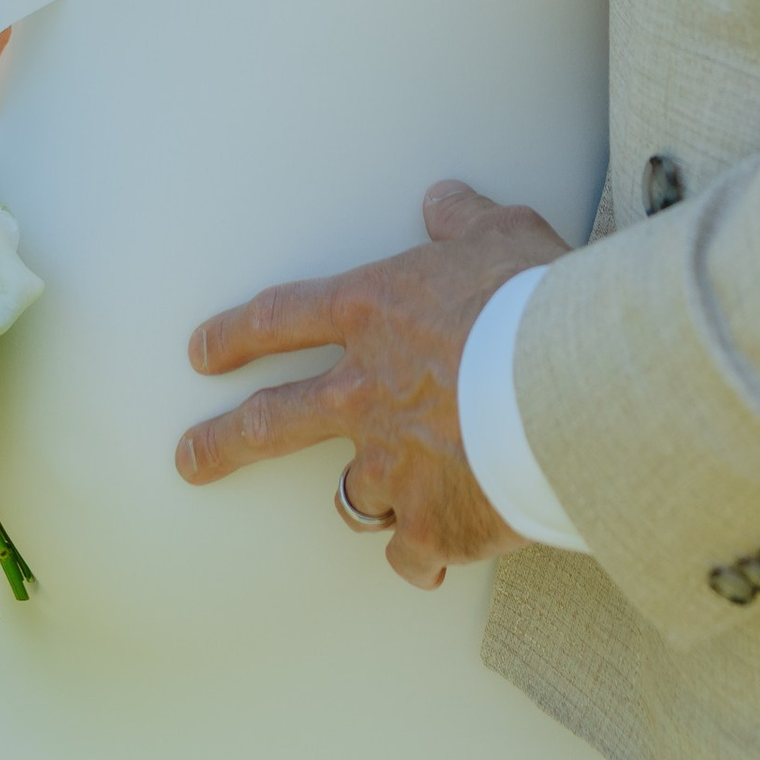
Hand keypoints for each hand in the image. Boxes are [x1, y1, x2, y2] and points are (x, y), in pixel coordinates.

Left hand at [177, 181, 567, 589]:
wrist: (570, 385)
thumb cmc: (535, 300)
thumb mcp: (501, 234)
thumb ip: (463, 220)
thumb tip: (442, 199)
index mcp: (372, 313)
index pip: (281, 319)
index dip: (236, 336)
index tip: (200, 353)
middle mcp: (363, 394)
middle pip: (269, 423)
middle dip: (221, 443)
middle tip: (189, 459)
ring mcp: (390, 466)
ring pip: (350, 496)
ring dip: (363, 497)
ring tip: (377, 507)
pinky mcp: (430, 525)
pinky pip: (409, 551)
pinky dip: (420, 555)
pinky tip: (433, 561)